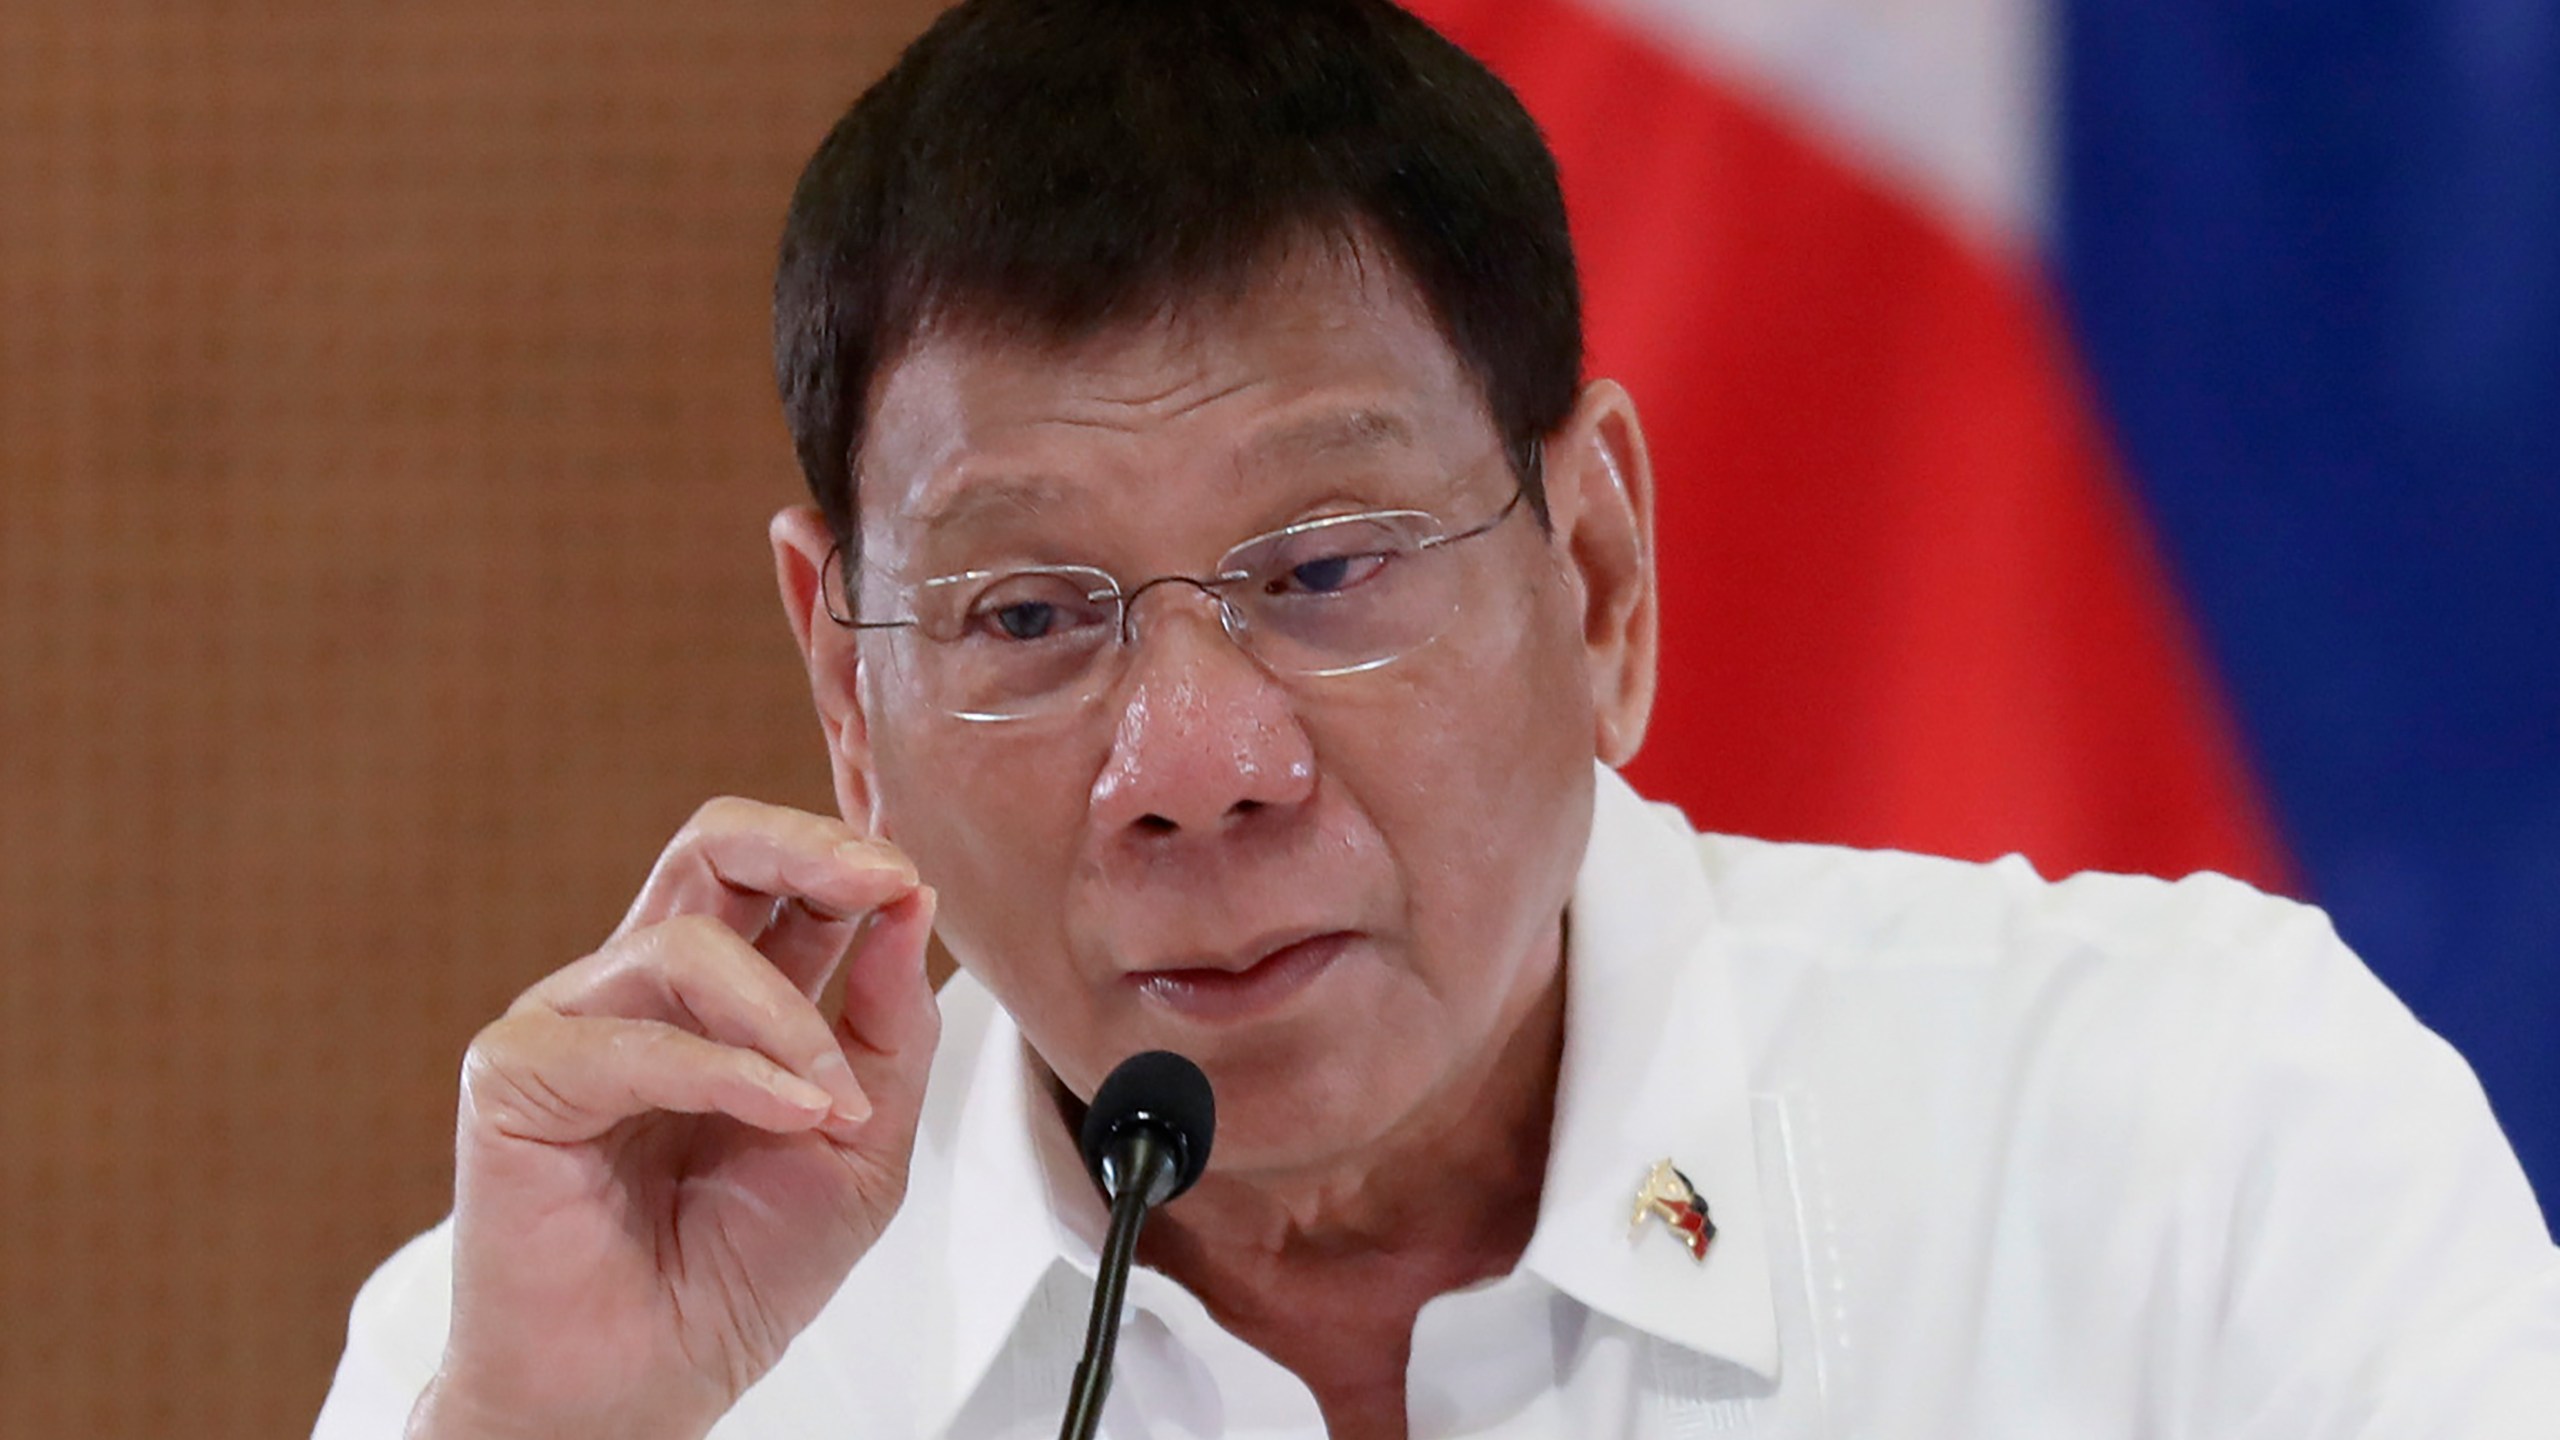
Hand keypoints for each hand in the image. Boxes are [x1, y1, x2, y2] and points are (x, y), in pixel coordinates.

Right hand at [408, 799, 938, 1439]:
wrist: (649, 1383)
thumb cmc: (739, 1270)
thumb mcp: (862, 1143)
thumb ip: (890, 1025)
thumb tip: (910, 902)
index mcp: (727, 994)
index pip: (777, 872)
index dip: (846, 853)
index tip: (913, 880)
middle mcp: (644, 989)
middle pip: (711, 844)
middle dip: (806, 844)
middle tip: (880, 879)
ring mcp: (573, 1022)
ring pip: (685, 942)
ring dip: (786, 1017)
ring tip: (831, 1104)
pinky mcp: (513, 1076)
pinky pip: (627, 1038)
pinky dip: (723, 1071)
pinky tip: (786, 1113)